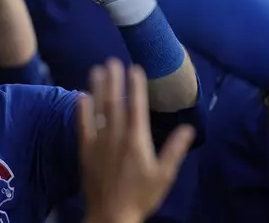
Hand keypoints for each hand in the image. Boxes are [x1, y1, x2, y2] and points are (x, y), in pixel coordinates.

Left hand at [79, 59, 194, 222]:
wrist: (112, 214)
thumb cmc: (142, 196)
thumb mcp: (164, 175)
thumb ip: (174, 149)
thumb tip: (188, 128)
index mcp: (137, 140)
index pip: (136, 106)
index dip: (135, 85)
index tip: (134, 67)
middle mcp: (116, 136)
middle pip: (114, 102)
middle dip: (113, 80)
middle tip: (111, 60)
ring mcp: (98, 142)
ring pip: (97, 109)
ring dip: (97, 88)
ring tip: (96, 69)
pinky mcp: (85, 150)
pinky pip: (82, 125)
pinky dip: (81, 110)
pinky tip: (81, 96)